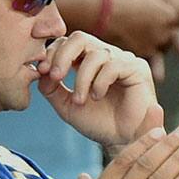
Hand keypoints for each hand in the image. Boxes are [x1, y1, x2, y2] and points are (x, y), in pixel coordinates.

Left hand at [36, 32, 156, 148]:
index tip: (42, 71)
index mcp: (90, 61)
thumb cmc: (99, 123)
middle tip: (55, 76)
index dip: (52, 53)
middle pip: (80, 38)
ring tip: (80, 100)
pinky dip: (100, 82)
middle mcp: (108, 56)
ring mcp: (124, 60)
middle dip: (63, 56)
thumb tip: (40, 72)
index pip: (68, 42)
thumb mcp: (66, 105)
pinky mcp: (138, 68)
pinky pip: (113, 66)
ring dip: (82, 78)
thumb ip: (51, 88)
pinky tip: (98, 96)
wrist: (122, 140)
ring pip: (96, 54)